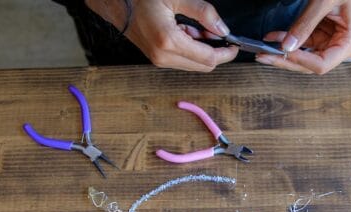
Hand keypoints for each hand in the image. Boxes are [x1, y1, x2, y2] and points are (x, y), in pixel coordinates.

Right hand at [85, 0, 238, 71]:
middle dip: (215, 52)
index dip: (226, 53)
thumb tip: (222, 28)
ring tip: (196, 27)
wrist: (116, 2)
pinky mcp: (156, 59)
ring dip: (202, 50)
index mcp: (168, 41)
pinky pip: (182, 60)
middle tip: (216, 32)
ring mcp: (158, 60)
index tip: (235, 45)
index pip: (208, 59)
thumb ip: (203, 12)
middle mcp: (163, 56)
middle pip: (203, 66)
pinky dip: (191, 49)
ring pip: (193, 65)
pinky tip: (186, 32)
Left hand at [256, 0, 350, 74]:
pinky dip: (286, 40)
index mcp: (350, 42)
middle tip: (263, 57)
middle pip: (310, 65)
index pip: (323, 64)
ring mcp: (331, 44)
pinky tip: (272, 37)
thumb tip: (287, 46)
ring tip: (263, 49)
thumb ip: (306, 24)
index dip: (301, 61)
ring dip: (282, 53)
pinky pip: (302, 45)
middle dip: (285, 60)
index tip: (283, 51)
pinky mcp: (322, 38)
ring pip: (303, 57)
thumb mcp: (324, 2)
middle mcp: (342, 48)